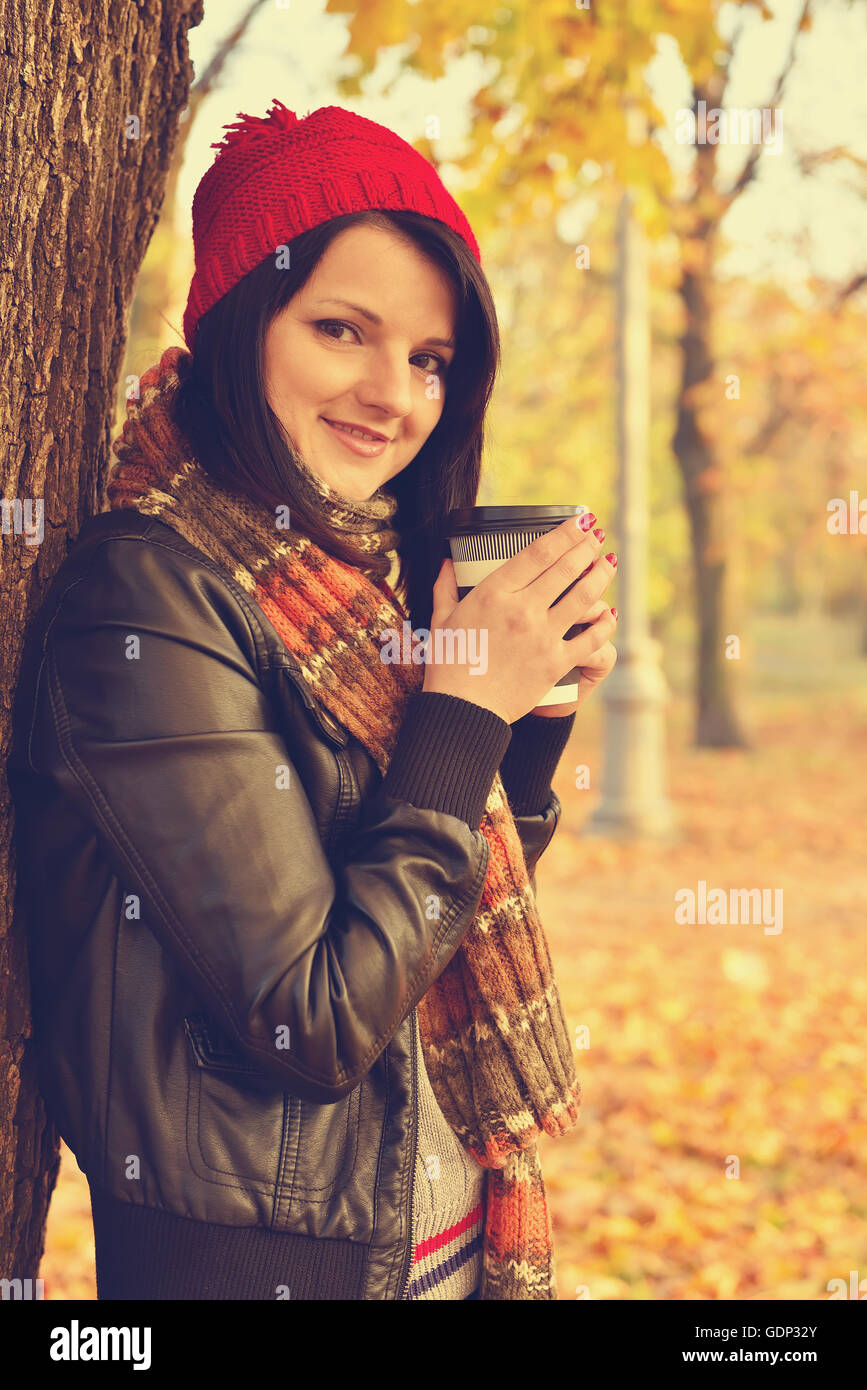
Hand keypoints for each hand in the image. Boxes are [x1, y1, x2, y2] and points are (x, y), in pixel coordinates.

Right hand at [422, 511, 617, 723]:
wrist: (463, 709)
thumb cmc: (448, 664)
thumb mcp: (442, 619)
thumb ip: (445, 587)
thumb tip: (448, 561)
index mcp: (494, 593)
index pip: (538, 553)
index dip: (564, 533)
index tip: (579, 520)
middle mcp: (522, 610)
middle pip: (565, 569)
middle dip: (586, 546)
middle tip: (597, 534)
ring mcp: (542, 636)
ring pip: (583, 597)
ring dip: (601, 576)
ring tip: (609, 562)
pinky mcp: (556, 662)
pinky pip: (590, 638)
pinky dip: (604, 624)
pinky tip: (608, 613)